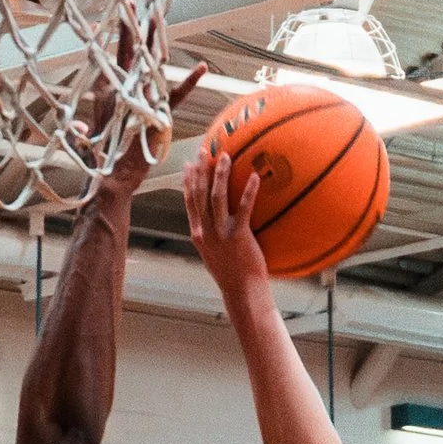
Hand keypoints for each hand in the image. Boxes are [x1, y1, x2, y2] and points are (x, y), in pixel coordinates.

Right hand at [183, 137, 269, 306]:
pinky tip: (254, 177)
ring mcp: (221, 234)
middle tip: (204, 151)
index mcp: (198, 234)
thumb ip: (213, 236)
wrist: (241, 292)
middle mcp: (206, 232)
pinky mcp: (238, 236)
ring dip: (219, 174)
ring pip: (216, 197)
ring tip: (225, 157)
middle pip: (199, 194)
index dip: (188, 181)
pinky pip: (243, 209)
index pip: (189, 202)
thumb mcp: (215, 254)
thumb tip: (217, 222)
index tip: (189, 165)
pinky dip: (248, 191)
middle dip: (200, 170)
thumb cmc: (232, 274)